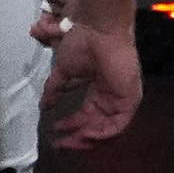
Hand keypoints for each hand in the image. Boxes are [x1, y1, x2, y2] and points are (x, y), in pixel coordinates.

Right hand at [36, 0, 141, 148]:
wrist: (98, 29)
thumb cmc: (83, 43)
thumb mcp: (64, 70)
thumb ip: (55, 89)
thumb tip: (43, 106)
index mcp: (100, 91)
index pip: (88, 117)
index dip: (71, 127)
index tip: (54, 132)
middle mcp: (112, 97)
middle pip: (96, 127)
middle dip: (77, 137)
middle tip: (60, 143)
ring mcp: (122, 99)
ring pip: (106, 129)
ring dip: (87, 138)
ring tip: (69, 140)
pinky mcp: (130, 99)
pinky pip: (117, 125)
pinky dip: (101, 134)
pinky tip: (85, 135)